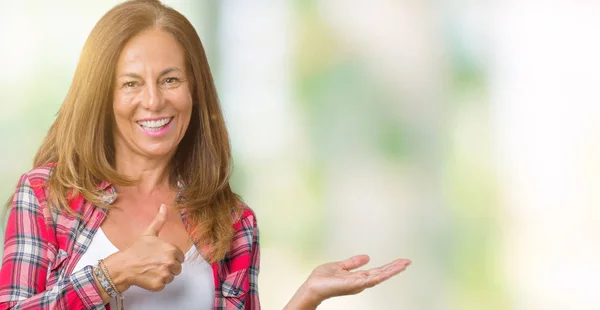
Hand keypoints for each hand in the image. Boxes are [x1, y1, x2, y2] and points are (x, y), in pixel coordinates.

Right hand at [103, 204, 184, 292]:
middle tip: (155, 262)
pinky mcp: (159, 285)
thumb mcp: (149, 233)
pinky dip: (157, 282)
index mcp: (171, 250)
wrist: (123, 266)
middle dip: (168, 266)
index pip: (180, 257)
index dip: (171, 256)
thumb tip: (164, 206)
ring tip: (152, 268)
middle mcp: (170, 262)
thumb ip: (160, 220)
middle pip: (177, 267)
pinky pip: (164, 284)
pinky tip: (149, 276)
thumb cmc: (136, 250)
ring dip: (163, 274)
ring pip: (171, 276)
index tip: (161, 255)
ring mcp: (165, 274)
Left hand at [285, 255, 410, 309]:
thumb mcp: (340, 266)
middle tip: (408, 261)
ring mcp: (358, 285)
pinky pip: (369, 280)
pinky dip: (380, 275)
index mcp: (358, 277)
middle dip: (395, 268)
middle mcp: (360, 282)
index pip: (377, 271)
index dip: (389, 267)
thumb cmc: (322, 278)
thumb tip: (368, 257)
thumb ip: (353, 263)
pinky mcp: (353, 285)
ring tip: (404, 264)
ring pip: (379, 277)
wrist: (312, 286)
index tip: (401, 261)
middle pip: (381, 274)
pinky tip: (388, 271)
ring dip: (391, 271)